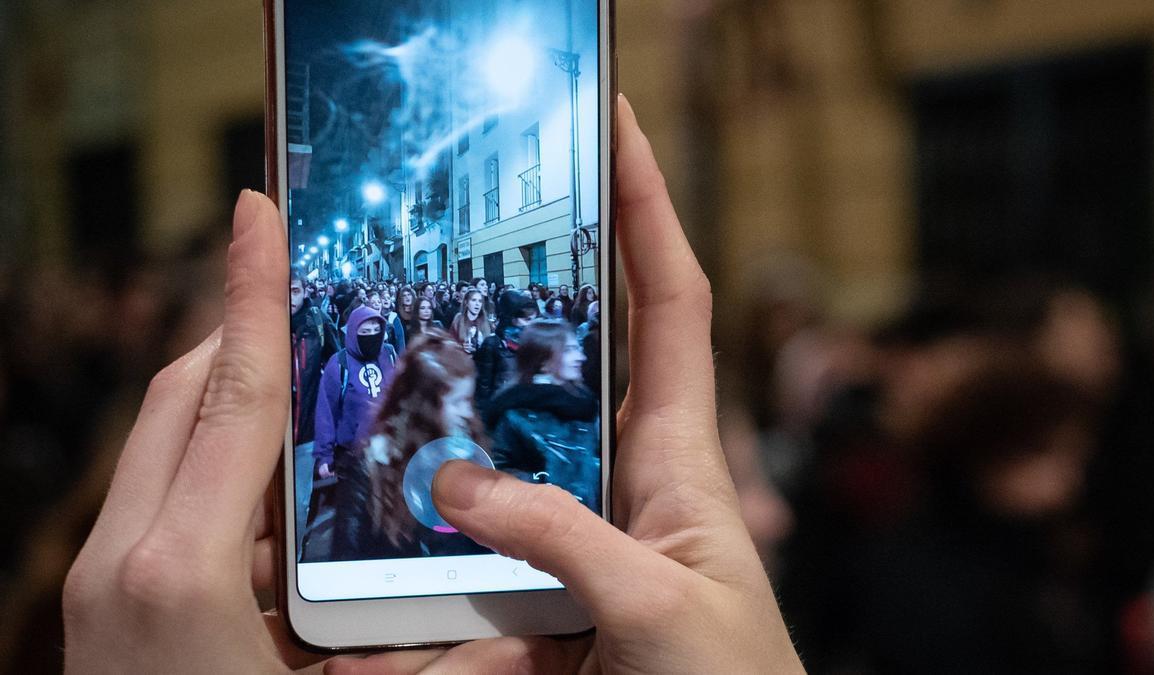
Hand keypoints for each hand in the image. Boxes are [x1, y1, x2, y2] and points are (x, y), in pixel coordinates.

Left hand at [61, 192, 439, 673]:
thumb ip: (451, 673)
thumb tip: (546, 640)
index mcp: (182, 576)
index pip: (230, 395)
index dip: (251, 295)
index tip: (259, 212)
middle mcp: (126, 561)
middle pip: (186, 397)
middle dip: (248, 331)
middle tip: (315, 290)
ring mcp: (104, 580)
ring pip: (170, 440)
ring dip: (235, 398)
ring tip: (315, 378)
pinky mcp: (109, 600)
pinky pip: (163, 491)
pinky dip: (220, 462)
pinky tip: (283, 486)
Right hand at [327, 97, 802, 672]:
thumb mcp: (659, 605)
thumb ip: (564, 540)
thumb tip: (458, 481)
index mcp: (683, 454)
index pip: (672, 301)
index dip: (649, 210)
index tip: (614, 130)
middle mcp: (633, 473)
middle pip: (589, 346)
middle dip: (545, 275)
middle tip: (478, 221)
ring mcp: (590, 521)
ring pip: (521, 434)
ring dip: (474, 396)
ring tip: (410, 346)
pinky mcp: (555, 578)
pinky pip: (490, 520)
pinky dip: (447, 501)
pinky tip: (396, 490)